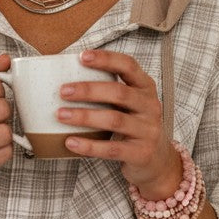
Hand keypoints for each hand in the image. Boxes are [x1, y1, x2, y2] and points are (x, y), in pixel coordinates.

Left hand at [56, 49, 181, 198]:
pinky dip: (89, 146)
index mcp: (145, 88)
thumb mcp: (131, 105)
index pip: (128, 66)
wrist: (157, 162)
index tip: (82, 57)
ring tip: (61, 115)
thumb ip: (111, 93)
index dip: (106, 59)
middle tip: (63, 91)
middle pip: (118, 93)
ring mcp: (148, 130)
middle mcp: (150, 106)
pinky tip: (71, 142)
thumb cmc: (134, 128)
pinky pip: (112, 148)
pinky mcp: (141, 153)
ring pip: (114, 120)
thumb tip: (69, 82)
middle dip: (88, 90)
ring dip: (84, 116)